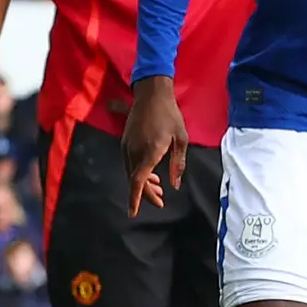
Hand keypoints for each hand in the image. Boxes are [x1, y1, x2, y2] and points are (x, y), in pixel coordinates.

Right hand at [121, 74, 186, 208]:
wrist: (151, 94)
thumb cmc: (170, 115)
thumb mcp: (181, 139)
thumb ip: (178, 164)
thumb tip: (175, 185)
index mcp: (150, 151)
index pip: (138, 181)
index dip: (136, 199)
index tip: (133, 213)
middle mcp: (134, 151)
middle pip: (135, 180)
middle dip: (146, 194)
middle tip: (161, 201)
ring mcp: (127, 146)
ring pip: (132, 173)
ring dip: (144, 184)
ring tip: (159, 189)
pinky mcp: (125, 142)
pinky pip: (130, 163)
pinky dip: (139, 172)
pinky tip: (151, 174)